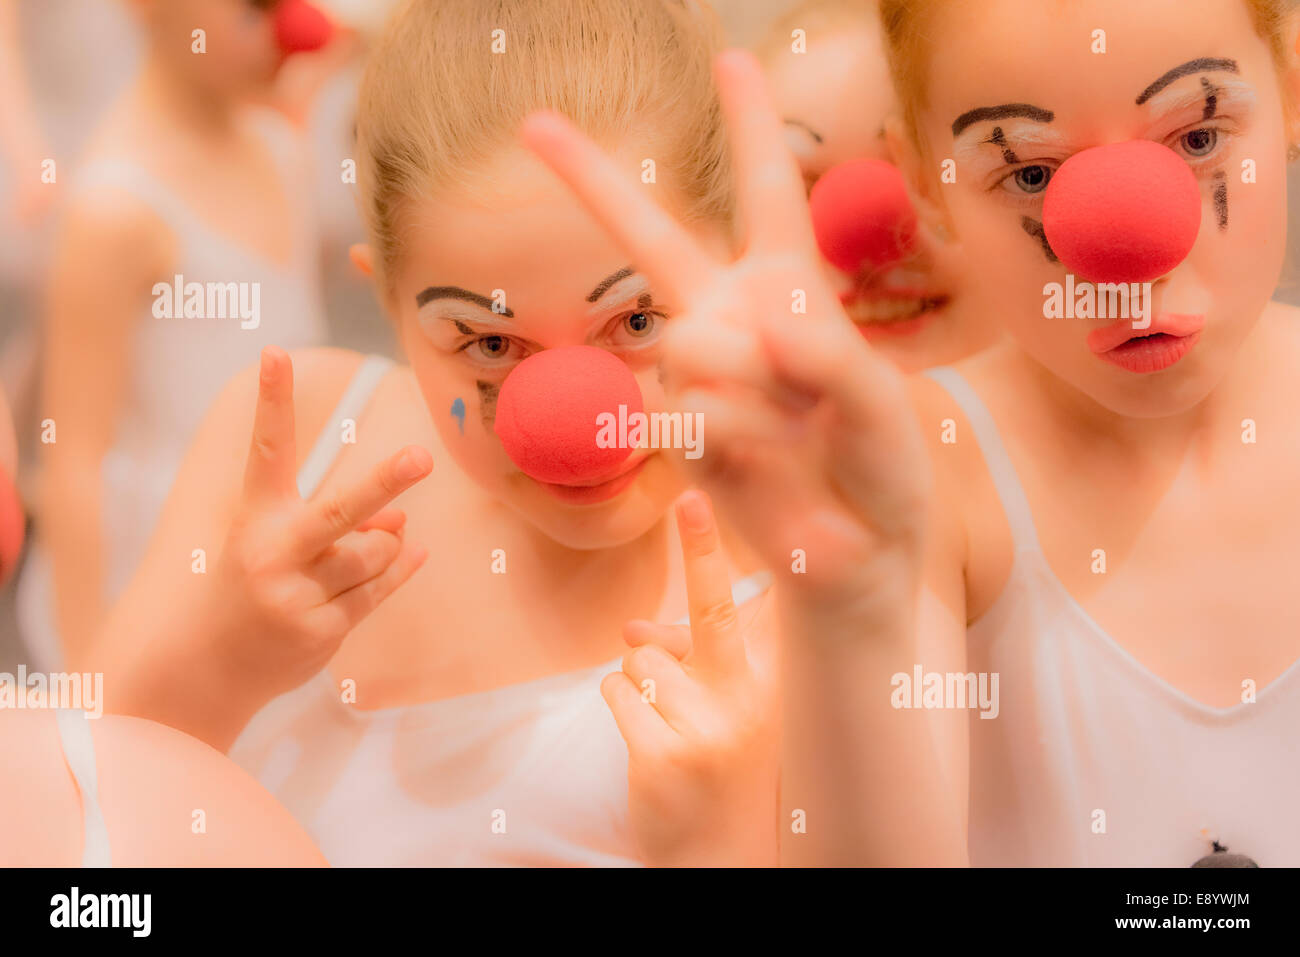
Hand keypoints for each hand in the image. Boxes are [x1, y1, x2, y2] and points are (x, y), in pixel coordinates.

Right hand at [210, 347, 432, 700]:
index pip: (267, 449)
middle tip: (422, 456)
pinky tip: (412, 552)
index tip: (274, 351)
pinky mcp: (321, 630)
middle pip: (340, 510)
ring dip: (384, 544)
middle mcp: (274, 553)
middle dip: (385, 482)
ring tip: (363, 550)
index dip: (272, 400)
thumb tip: (399, 519)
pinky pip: (381, 587)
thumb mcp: (278, 545)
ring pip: (374, 551)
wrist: (204, 669)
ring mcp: (297, 595)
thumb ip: (337, 523)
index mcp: (255, 519)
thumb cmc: (249, 588)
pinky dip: (400, 566)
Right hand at [520, 50, 930, 623]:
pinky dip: (733, 437)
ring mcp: (698, 375)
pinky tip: (758, 465)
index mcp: (789, 289)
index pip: (767, 192)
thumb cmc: (883, 469)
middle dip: (590, 179)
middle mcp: (732, 318)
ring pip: (688, 342)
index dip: (749, 125)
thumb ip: (830, 362)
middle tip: (530, 121)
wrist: (854, 557)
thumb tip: (762, 324)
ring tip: (794, 432)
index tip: (726, 58)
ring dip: (752, 390)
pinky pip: (684, 411)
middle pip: (650, 237)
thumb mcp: (881, 407)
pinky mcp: (676, 432)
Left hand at [601, 490, 777, 866]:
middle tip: (694, 498)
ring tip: (670, 724)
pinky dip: (623, 706)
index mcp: (777, 690)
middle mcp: (751, 705)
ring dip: (641, 680)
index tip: (741, 496)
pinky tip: (650, 742)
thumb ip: (690, 663)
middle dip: (704, 548)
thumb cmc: (729, 773)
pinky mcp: (661, 756)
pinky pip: (617, 690)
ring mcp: (706, 730)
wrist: (724, 861)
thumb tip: (631, 628)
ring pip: (641, 655)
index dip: (754, 558)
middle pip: (715, 612)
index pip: (767, 611)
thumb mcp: (730, 716)